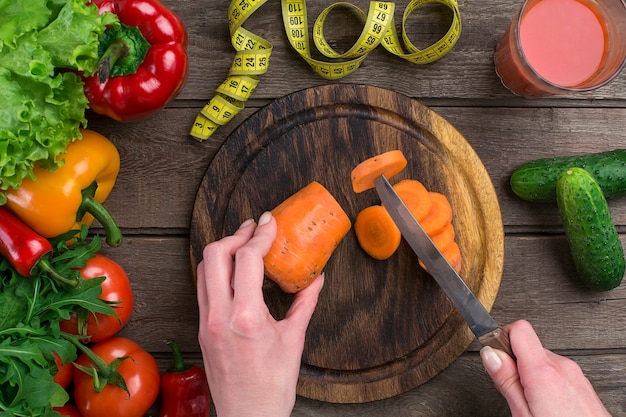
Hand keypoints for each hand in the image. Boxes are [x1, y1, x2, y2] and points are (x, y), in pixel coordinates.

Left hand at [196, 212, 323, 416]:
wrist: (248, 416)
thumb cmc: (271, 387)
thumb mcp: (293, 340)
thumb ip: (304, 303)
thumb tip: (316, 279)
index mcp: (245, 316)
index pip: (247, 259)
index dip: (260, 235)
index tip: (270, 223)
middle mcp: (219, 315)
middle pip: (214, 255)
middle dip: (235, 235)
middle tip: (254, 228)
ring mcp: (205, 322)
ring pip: (203, 269)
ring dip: (222, 250)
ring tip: (242, 243)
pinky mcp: (201, 329)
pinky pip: (202, 287)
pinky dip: (216, 270)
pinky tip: (233, 270)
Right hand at [481, 320, 610, 416]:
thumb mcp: (523, 413)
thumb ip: (506, 381)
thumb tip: (490, 354)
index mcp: (544, 372)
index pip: (519, 329)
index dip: (501, 338)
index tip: (494, 356)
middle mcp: (562, 367)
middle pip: (527, 346)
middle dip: (513, 363)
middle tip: (511, 388)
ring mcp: (574, 374)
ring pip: (541, 360)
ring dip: (529, 374)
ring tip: (529, 400)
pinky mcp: (581, 382)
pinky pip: (555, 371)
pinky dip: (545, 381)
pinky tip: (545, 403)